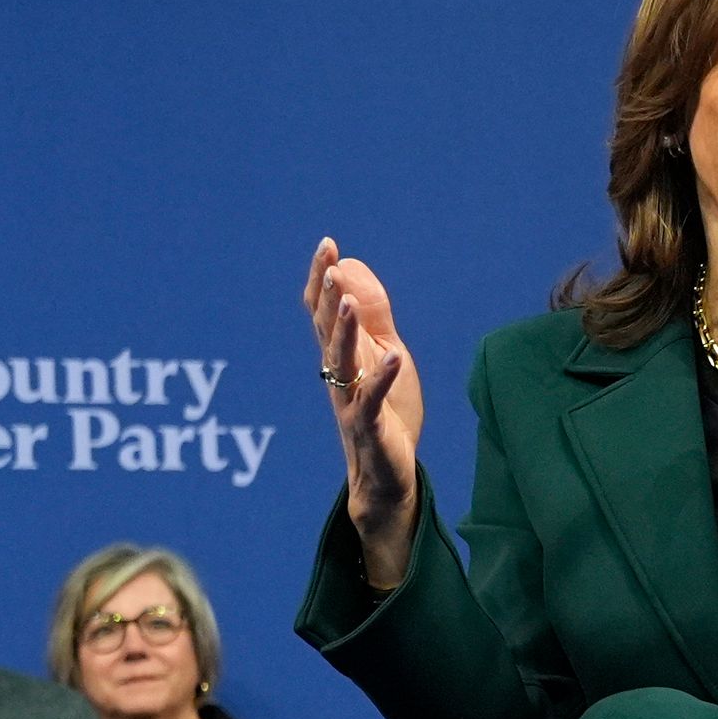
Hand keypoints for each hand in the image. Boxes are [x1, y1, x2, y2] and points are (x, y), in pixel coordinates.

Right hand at [305, 238, 427, 589]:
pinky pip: (371, 401)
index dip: (324, 279)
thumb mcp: (384, 355)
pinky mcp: (369, 428)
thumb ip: (372, 315)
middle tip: (328, 263)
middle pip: (326, 331)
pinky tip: (393, 356)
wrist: (385, 474)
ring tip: (343, 298)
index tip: (327, 244)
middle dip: (326, 296)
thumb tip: (352, 268)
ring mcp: (350, 401)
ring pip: (341, 362)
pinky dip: (382, 378)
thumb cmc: (384, 412)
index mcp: (342, 356)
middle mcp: (339, 375)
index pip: (325, 312)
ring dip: (341, 330)